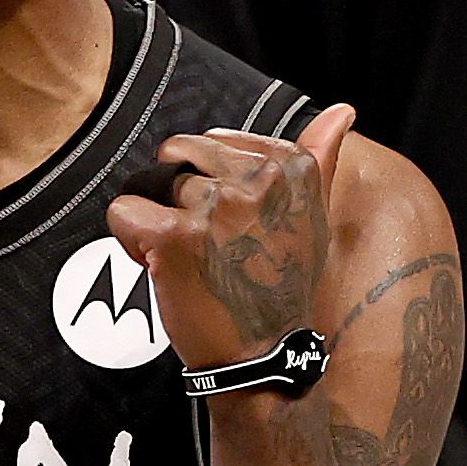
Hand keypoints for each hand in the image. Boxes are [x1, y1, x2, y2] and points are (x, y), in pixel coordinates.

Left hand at [107, 106, 355, 369]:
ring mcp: (215, 207)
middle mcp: (257, 181)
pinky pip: (123, 211)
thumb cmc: (283, 288)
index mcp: (290, 169)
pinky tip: (157, 265)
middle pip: (177, 156)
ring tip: (184, 256)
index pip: (215, 141)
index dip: (207, 180)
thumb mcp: (313, 219)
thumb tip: (343, 110)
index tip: (227, 223)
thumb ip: (319, 159)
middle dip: (175, 194)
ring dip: (154, 219)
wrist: (265, 355)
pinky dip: (129, 239)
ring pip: (149, 184)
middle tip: (200, 242)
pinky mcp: (175, 236)